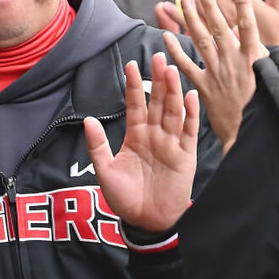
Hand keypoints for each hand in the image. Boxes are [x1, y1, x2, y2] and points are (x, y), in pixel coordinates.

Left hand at [85, 54, 199, 232]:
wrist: (146, 222)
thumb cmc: (125, 198)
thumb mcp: (105, 171)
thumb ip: (98, 145)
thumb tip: (88, 119)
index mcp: (136, 136)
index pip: (136, 105)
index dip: (134, 85)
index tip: (132, 64)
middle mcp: (155, 135)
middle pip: (158, 102)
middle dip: (158, 80)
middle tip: (159, 56)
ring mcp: (172, 144)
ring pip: (173, 112)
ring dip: (174, 91)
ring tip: (173, 70)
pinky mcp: (186, 156)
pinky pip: (189, 131)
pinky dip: (191, 114)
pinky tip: (191, 96)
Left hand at [164, 0, 266, 152]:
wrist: (250, 135)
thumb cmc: (267, 105)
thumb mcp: (277, 75)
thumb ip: (277, 51)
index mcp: (254, 59)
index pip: (249, 24)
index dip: (243, 2)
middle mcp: (234, 64)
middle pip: (220, 28)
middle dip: (211, 4)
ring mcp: (217, 75)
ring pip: (202, 42)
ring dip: (193, 19)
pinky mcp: (204, 88)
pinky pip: (186, 66)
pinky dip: (176, 51)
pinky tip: (166, 35)